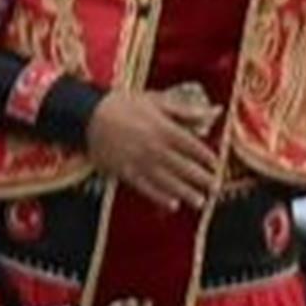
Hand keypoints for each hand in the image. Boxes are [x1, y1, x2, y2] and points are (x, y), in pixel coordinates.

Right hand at [87, 87, 225, 209]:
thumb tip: (213, 112)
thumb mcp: (157, 100)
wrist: (88, 115)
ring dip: (185, 192)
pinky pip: (145, 187)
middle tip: (216, 188)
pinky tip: (172, 205)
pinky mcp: (124, 172)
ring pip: (167, 181)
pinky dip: (159, 197)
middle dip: (201, 178)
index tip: (217, 164)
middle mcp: (154, 148)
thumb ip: (185, 110)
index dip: (206, 156)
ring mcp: (139, 162)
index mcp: (164, 129)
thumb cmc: (124, 104)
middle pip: (183, 166)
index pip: (192, 146)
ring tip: (200, 202)